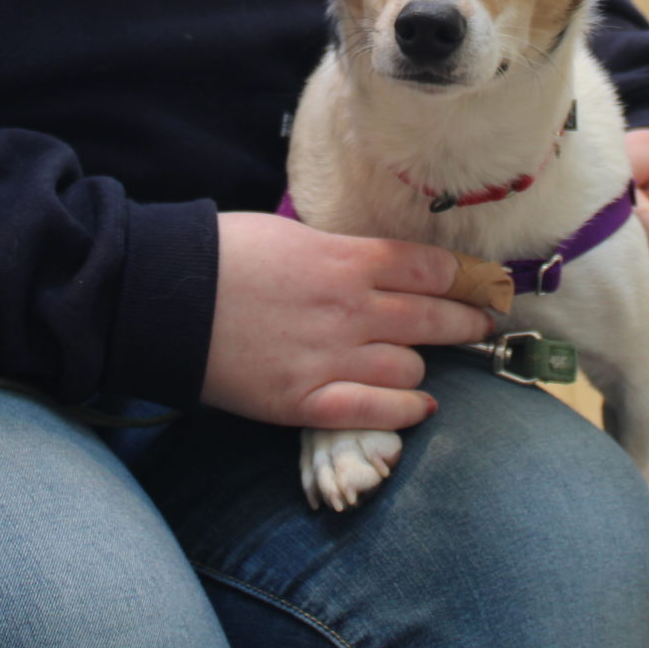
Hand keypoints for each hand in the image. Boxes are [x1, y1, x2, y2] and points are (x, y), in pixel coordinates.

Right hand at [202, 212, 497, 429]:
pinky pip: (375, 412)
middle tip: (483, 324)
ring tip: (423, 366)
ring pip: (409, 367)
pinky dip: (405, 410)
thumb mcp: (291, 236)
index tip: (485, 284)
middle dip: (467, 321)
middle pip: (433, 317)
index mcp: (347, 259)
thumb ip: (340, 255)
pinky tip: (418, 406)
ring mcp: (330, 357)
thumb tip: (373, 267)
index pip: (430, 268)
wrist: (163, 296)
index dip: (466, 278)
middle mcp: (350, 308)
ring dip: (421, 367)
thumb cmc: (222, 255)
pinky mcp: (304, 400)